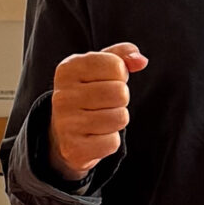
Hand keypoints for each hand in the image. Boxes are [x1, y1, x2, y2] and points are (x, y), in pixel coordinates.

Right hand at [48, 42, 147, 180]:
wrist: (63, 133)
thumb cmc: (88, 93)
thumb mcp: (99, 68)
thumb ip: (122, 56)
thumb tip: (141, 61)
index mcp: (67, 69)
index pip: (115, 65)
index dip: (120, 75)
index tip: (105, 81)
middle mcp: (62, 95)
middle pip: (120, 92)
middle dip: (121, 99)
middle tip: (105, 103)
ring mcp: (66, 123)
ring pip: (120, 118)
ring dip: (117, 120)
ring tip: (100, 119)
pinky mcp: (73, 148)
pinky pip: (112, 142)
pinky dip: (109, 141)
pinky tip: (94, 136)